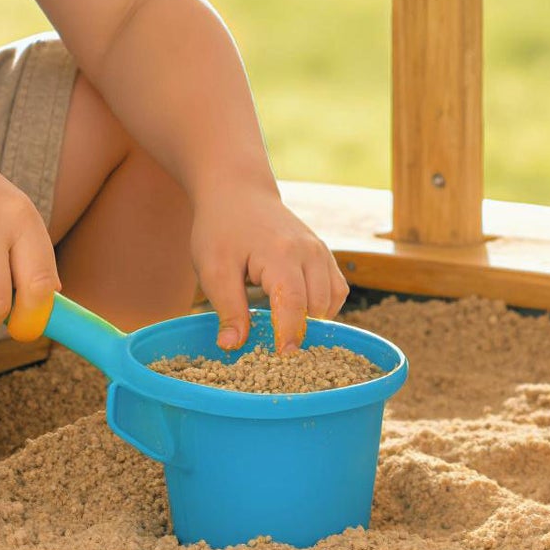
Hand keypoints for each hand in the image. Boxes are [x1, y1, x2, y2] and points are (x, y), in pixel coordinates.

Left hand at [189, 182, 350, 352]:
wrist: (237, 192)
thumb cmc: (221, 229)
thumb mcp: (213, 268)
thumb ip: (228, 308)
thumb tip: (232, 346)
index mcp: (281, 253)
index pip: (293, 303)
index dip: (289, 334)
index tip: (282, 357)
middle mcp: (309, 251)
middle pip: (317, 305)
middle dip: (300, 331)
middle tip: (275, 351)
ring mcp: (320, 251)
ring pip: (332, 299)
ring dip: (314, 320)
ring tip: (286, 332)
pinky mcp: (323, 254)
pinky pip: (336, 289)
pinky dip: (323, 307)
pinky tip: (298, 313)